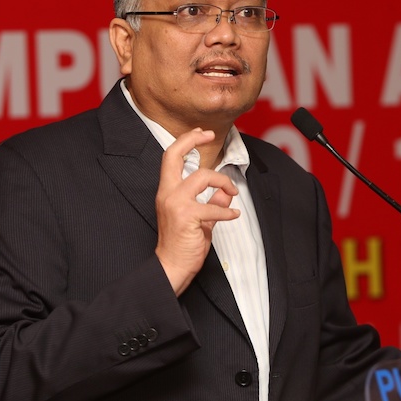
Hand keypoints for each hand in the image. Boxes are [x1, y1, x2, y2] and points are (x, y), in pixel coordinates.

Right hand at [155, 128, 239, 294]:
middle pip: (174, 154)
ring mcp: (175, 204)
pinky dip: (228, 211)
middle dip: (192, 139)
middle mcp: (167, 193)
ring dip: (223, 181)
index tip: (201, 133)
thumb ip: (209, 202)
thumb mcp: (198, 218)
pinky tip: (234, 215)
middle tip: (210, 135)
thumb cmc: (182, 244)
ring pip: (202, 176)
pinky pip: (214, 207)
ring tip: (232, 192)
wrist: (172, 267)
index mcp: (167, 191)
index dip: (186, 141)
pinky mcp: (187, 217)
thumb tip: (224, 192)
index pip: (170, 157)